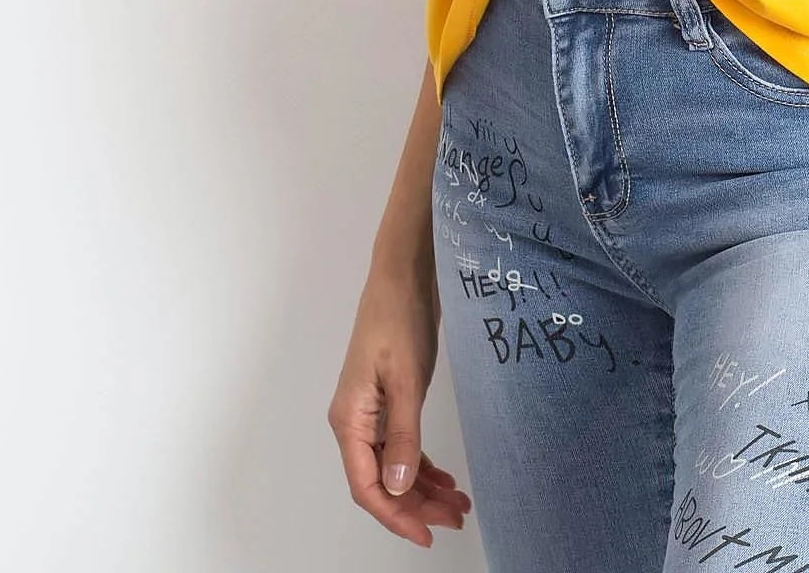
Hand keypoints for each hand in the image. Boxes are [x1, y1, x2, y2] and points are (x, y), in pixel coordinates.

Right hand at [327, 267, 472, 546]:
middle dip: (417, 505)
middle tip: (455, 518)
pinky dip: (422, 465)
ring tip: (458, 504)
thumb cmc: (398, 318)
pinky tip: (445, 478)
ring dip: (423, 488)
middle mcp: (355, 422)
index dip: (396, 515)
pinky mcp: (388, 400)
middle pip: (382, 482)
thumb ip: (404, 434)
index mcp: (350, 420)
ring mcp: (371, 412)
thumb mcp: (407, 378)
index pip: (367, 486)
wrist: (402, 275)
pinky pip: (401, 446)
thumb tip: (397, 486)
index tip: (427, 534)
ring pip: (394, 466)